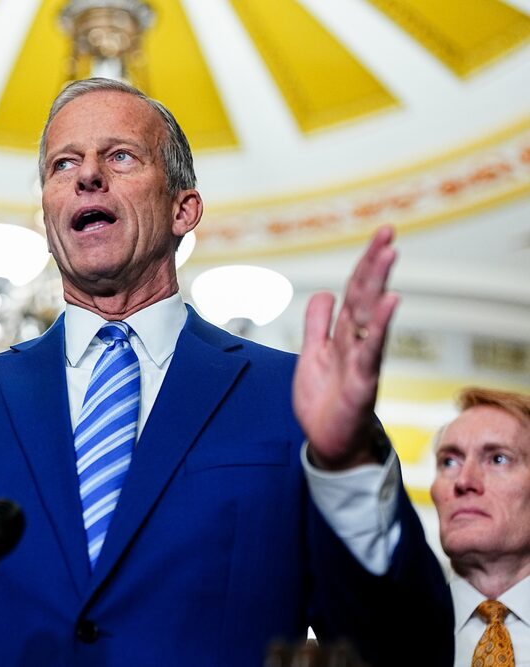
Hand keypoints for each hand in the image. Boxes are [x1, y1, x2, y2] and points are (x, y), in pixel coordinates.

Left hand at [294, 225, 398, 469]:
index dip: (365, 263)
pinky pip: (372, 349)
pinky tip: (389, 302)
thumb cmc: (325, 400)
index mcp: (344, 334)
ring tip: (389, 253)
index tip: (381, 234)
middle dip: (375, 263)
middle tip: (388, 231)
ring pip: (370, 316)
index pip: (355, 290)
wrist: (328, 441)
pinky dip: (380, 325)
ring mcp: (362, 360)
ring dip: (379, 283)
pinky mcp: (363, 382)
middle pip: (365, 295)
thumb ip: (318, 323)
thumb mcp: (313, 354)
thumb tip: (325, 292)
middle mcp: (357, 342)